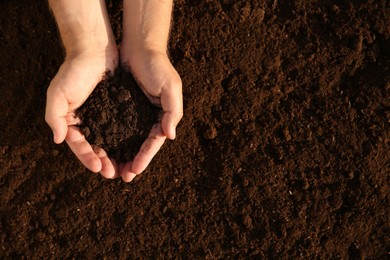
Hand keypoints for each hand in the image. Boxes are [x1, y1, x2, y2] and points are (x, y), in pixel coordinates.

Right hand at [45, 50, 118, 177]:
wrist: (94, 50)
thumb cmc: (74, 71)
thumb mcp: (58, 93)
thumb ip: (54, 117)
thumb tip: (58, 140)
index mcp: (72, 122)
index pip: (80, 146)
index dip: (88, 158)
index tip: (99, 168)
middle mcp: (88, 122)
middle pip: (96, 148)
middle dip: (105, 162)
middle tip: (115, 174)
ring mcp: (104, 116)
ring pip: (111, 142)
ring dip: (117, 156)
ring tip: (126, 168)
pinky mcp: (118, 110)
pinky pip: (123, 129)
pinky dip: (127, 141)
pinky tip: (134, 150)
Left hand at [120, 50, 182, 181]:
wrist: (140, 46)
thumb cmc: (158, 65)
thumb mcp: (171, 87)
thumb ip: (173, 111)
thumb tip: (171, 136)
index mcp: (161, 116)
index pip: (154, 142)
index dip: (145, 157)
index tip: (135, 171)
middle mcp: (148, 118)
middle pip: (140, 145)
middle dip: (132, 162)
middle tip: (122, 177)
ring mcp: (134, 114)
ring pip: (127, 140)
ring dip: (120, 155)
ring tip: (111, 170)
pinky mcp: (120, 107)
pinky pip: (115, 127)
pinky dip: (110, 139)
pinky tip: (102, 149)